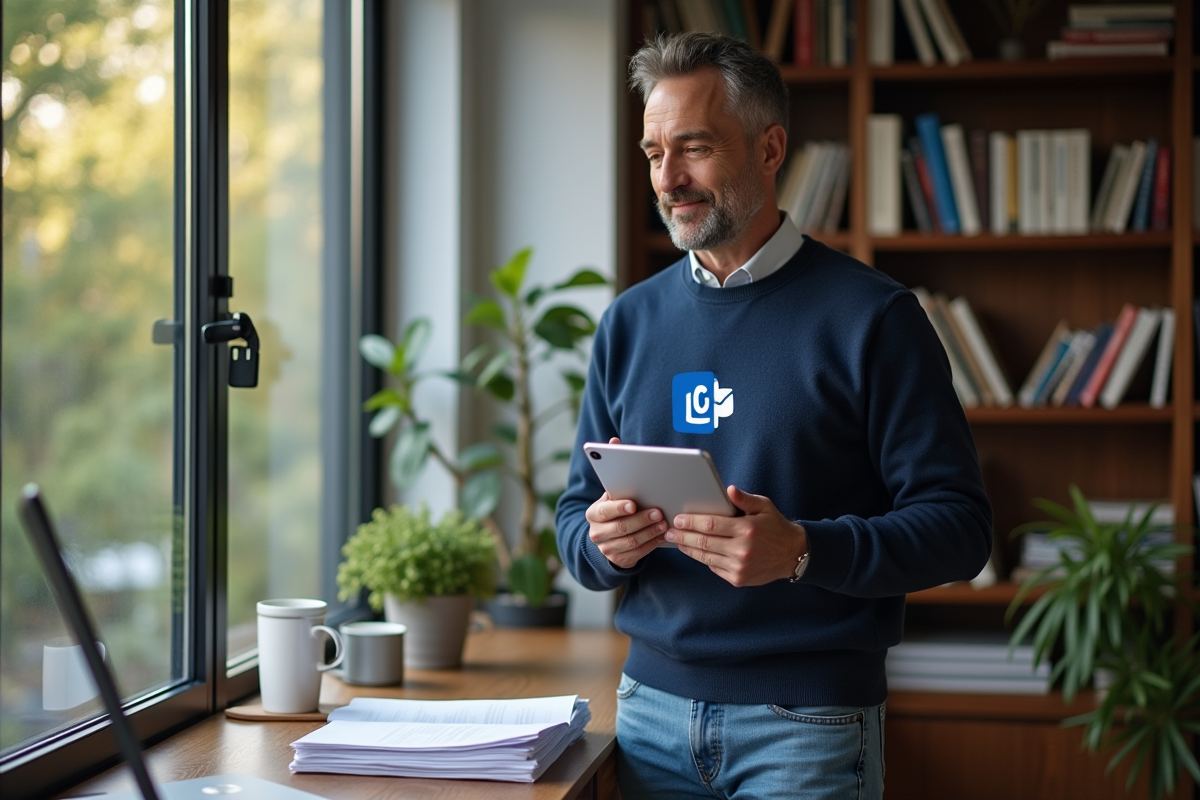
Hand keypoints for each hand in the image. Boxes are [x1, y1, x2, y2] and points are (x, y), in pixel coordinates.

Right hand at [585, 437, 667, 568]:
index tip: (633, 503)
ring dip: (650, 532)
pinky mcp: (620, 560)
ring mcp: (608, 549)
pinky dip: (652, 544)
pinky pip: (639, 553)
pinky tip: (663, 535)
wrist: (607, 539)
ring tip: (664, 522)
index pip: (604, 511)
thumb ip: (614, 469)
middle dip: (641, 519)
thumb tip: (615, 441)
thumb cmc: (615, 509)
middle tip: (659, 512)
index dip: (618, 508)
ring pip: (632, 541)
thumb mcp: (612, 492)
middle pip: (621, 528)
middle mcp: (597, 533)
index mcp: (594, 513)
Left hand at [666, 485, 806, 586]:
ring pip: (705, 557)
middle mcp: (742, 549)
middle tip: (669, 531)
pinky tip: (695, 551)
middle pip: (703, 542)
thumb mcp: (764, 507)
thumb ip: (744, 499)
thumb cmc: (776, 527)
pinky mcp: (738, 578)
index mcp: (746, 529)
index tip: (678, 520)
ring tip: (677, 541)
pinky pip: (714, 567)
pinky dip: (703, 559)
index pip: (710, 525)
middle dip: (683, 536)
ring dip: (688, 549)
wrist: (793, 555)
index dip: (691, 522)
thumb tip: (728, 490)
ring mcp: (739, 566)